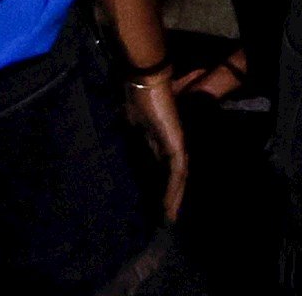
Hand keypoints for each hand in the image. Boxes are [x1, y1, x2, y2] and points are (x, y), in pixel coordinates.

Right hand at [125, 71, 189, 218]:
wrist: (147, 82)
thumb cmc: (138, 95)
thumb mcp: (131, 119)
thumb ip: (132, 128)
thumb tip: (121, 133)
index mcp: (160, 139)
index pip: (163, 167)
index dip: (161, 184)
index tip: (155, 202)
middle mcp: (171, 144)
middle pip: (175, 175)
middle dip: (171, 196)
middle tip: (166, 219)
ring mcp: (176, 144)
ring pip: (179, 178)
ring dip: (174, 199)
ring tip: (169, 219)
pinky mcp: (177, 144)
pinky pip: (179, 172)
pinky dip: (174, 190)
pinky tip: (170, 207)